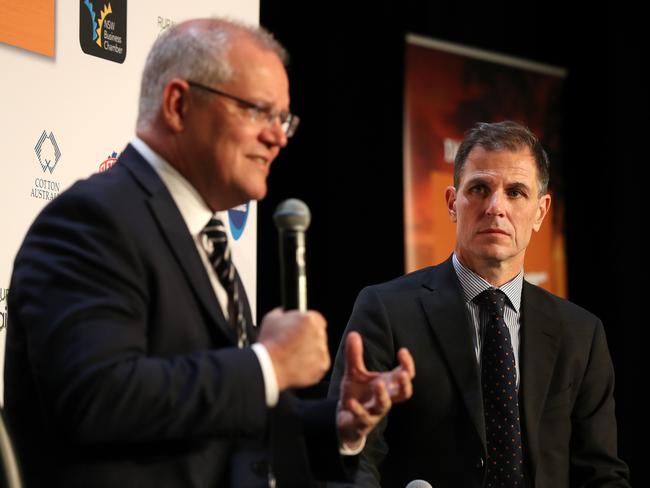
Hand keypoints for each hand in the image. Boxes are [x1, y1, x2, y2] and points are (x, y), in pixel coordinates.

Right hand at [258, 307, 329, 389]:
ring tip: (294, 356)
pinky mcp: (323, 364)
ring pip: (319, 349)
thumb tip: (283, 312)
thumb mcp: (271, 319)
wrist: (269, 366)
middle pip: (319, 333)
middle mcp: (319, 333)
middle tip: (296, 344)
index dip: (308, 325)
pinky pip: (320, 363)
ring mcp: (322, 350)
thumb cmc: (269, 343)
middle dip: (309, 338)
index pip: (317, 318)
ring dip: (311, 351)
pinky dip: (312, 365)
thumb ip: (282, 313)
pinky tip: (299, 364)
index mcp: (308, 319)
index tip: (303, 330)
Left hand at [336, 332, 414, 446]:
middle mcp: (385, 398)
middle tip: (402, 373)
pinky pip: (362, 417)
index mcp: (387, 384)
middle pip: (403, 394)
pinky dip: (357, 410)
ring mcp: (374, 411)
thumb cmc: (357, 393)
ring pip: (384, 406)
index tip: (402, 351)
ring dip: (382, 395)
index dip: (408, 364)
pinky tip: (350, 402)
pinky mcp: (362, 422)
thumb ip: (355, 355)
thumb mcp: (354, 372)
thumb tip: (354, 333)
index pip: (405, 375)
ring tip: (379, 384)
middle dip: (405, 384)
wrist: (345, 420)